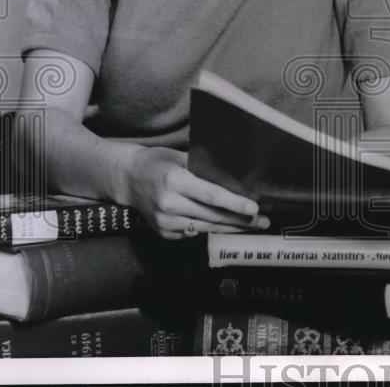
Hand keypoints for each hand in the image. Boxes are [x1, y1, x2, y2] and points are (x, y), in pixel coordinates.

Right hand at [120, 147, 269, 238]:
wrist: (127, 179)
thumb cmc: (157, 162)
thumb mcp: (180, 157)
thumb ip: (204, 169)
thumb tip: (235, 176)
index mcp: (175, 182)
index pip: (211, 196)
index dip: (235, 203)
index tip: (254, 208)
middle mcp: (169, 204)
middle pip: (213, 216)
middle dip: (240, 220)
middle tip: (263, 222)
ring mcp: (165, 222)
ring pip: (206, 228)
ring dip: (230, 228)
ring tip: (251, 227)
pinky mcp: (163, 232)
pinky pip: (194, 232)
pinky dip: (211, 229)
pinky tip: (227, 226)